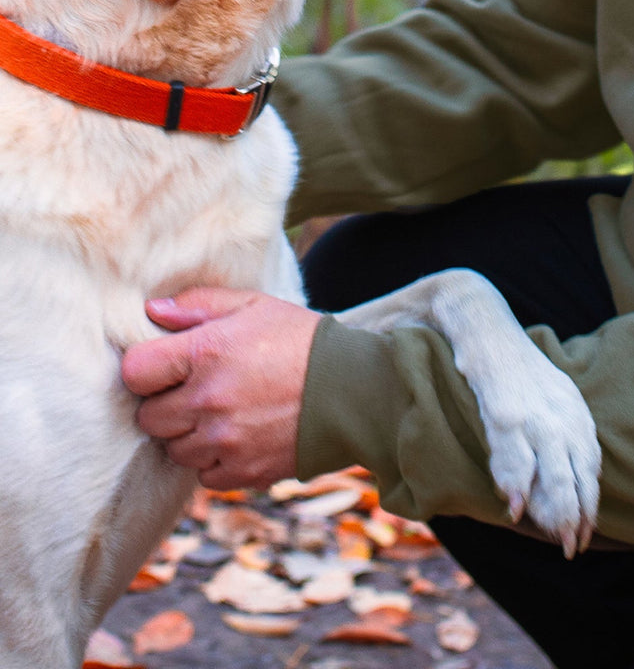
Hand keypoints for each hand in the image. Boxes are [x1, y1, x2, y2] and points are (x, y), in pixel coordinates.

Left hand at [121, 287, 321, 488]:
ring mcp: (223, 441)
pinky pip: (204, 476)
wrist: (353, 389)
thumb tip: (152, 310)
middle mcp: (207, 401)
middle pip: (148, 418)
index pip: (135, 373)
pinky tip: (238, 437)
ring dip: (189, 435)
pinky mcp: (242, 471)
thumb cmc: (301, 340)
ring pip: (174, 450)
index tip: (165, 367)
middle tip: (196, 390)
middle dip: (166, 404)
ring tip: (221, 413)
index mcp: (206, 353)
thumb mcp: (253, 305)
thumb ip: (199, 304)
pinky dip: (214, 461)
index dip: (146, 369)